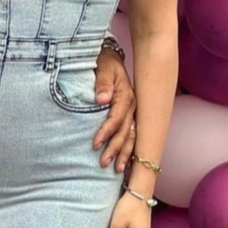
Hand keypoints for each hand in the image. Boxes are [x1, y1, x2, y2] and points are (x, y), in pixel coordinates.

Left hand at [92, 48, 135, 171]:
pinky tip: (126, 162)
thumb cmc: (104, 62)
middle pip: (125, 132)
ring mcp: (133, 112)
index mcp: (125, 96)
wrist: (111, 58)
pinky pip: (132, 135)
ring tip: (116, 169)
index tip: (95, 144)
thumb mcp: (103, 67)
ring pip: (131, 137)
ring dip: (124, 153)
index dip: (106, 132)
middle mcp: (132, 106)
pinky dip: (129, 149)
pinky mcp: (130, 116)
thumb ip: (102, 82)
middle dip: (115, 149)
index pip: (116, 119)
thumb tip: (101, 99)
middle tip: (103, 163)